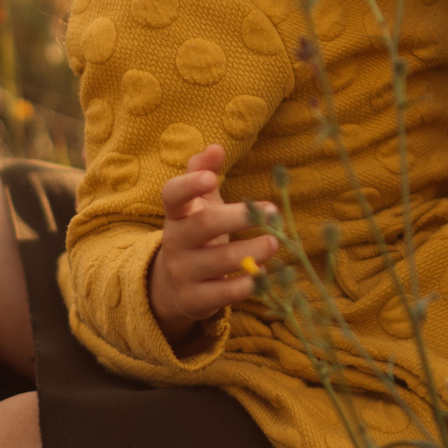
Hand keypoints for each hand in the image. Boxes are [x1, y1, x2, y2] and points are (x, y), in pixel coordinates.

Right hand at [148, 145, 277, 348]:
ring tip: (275, 243)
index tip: (211, 178)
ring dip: (251, 252)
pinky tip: (264, 275)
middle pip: (204, 225)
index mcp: (177, 214)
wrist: (173, 287)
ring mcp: (183, 273)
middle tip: (272, 212)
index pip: (173, 195)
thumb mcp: (198, 204)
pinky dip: (246, 285)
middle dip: (239, 218)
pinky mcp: (194, 301)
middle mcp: (175, 242)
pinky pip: (222, 294)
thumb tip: (215, 146)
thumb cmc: (196, 234)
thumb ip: (203, 173)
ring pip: (218, 261)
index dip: (189, 185)